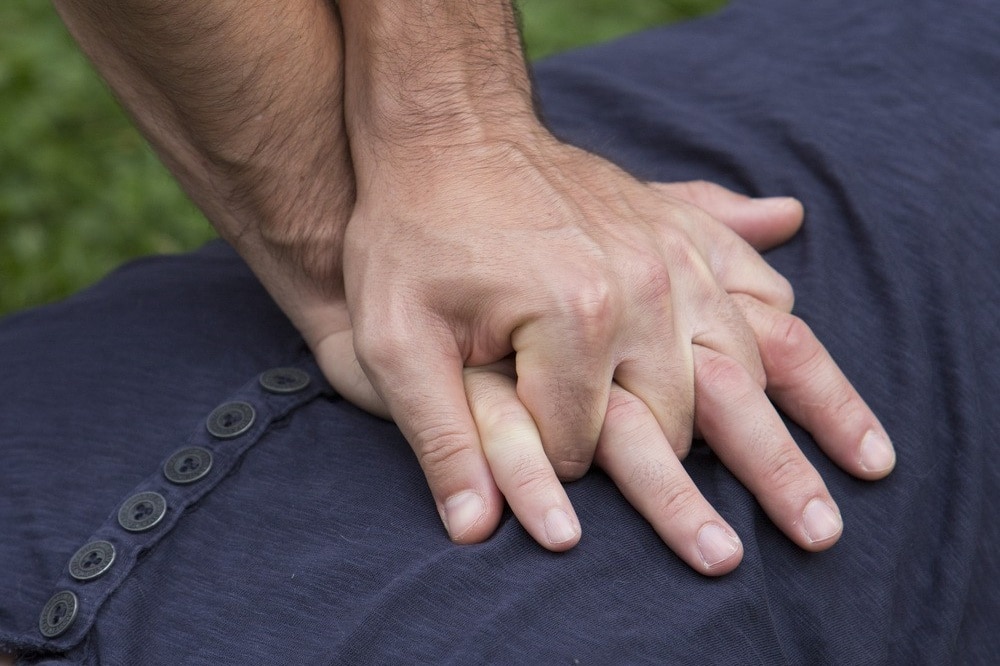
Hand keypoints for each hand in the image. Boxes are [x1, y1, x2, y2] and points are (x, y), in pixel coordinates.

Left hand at [318, 177, 893, 572]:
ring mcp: (673, 256)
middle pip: (698, 415)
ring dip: (813, 416)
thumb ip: (440, 439)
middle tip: (815, 536)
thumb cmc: (414, 235)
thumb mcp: (399, 339)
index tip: (537, 458)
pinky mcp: (681, 229)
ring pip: (758, 357)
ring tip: (867, 468)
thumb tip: (471, 531)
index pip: (587, 443)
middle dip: (742, 481)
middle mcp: (645, 292)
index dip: (557, 468)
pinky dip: (787, 327)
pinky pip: (753, 284)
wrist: (451, 131)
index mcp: (575, 321)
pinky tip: (811, 359)